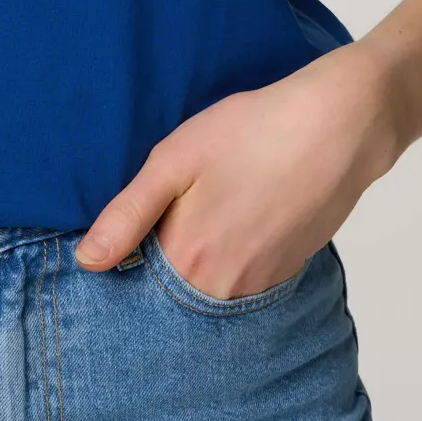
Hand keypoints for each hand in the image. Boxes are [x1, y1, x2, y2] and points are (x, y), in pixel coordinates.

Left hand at [74, 43, 399, 299]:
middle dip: (159, 264)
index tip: (123, 235)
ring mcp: (260, 285)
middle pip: (174, 293)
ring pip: (209, 288)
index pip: (137, 287)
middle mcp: (223, 288)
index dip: (125, 261)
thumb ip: (128, 215)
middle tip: (168, 213)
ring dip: (197, 262)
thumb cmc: (249, 133)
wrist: (335, 128)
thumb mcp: (173, 161)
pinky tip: (234, 215)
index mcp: (188, 261)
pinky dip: (229, 258)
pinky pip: (242, 280)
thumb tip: (86, 262)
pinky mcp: (286, 271)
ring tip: (203, 210)